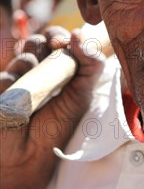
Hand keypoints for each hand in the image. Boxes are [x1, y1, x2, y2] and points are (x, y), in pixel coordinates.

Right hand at [0, 27, 104, 188]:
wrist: (30, 156)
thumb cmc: (58, 125)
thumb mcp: (82, 93)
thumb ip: (90, 63)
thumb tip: (78, 32)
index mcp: (60, 70)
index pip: (58, 40)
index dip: (59, 36)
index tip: (62, 43)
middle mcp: (38, 72)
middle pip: (39, 41)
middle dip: (44, 43)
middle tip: (51, 54)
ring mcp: (18, 79)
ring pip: (24, 55)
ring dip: (31, 63)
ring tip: (36, 84)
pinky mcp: (1, 89)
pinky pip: (5, 76)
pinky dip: (13, 83)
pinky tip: (18, 100)